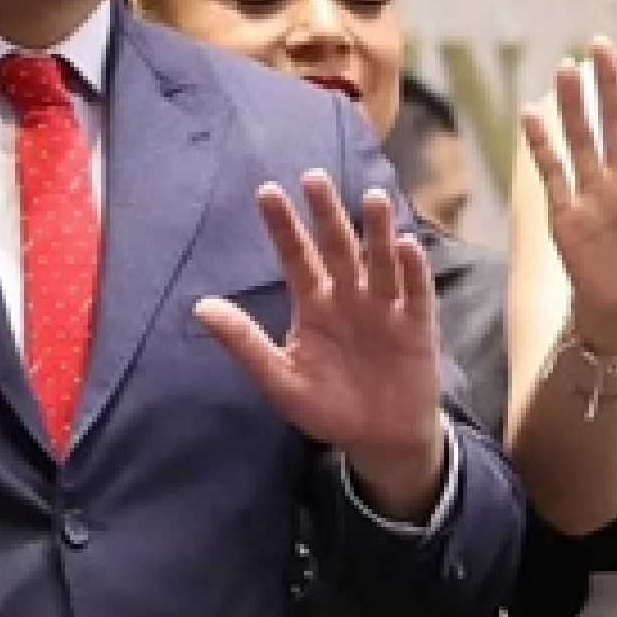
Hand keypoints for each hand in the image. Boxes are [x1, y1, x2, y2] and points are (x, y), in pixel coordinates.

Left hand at [195, 172, 449, 516]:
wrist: (378, 439)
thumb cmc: (328, 407)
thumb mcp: (280, 379)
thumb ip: (245, 342)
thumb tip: (200, 306)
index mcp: (314, 305)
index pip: (296, 257)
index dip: (283, 226)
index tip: (267, 192)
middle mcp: (349, 297)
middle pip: (338, 247)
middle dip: (327, 214)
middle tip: (315, 177)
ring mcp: (385, 308)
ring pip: (379, 261)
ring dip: (377, 231)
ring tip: (372, 198)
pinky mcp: (417, 325)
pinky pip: (416, 292)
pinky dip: (413, 270)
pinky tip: (406, 246)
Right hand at [519, 40, 616, 345]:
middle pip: (616, 123)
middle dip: (610, 84)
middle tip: (601, 43)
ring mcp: (594, 193)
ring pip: (582, 140)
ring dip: (575, 106)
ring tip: (568, 67)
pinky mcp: (567, 214)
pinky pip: (553, 174)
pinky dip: (542, 146)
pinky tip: (531, 114)